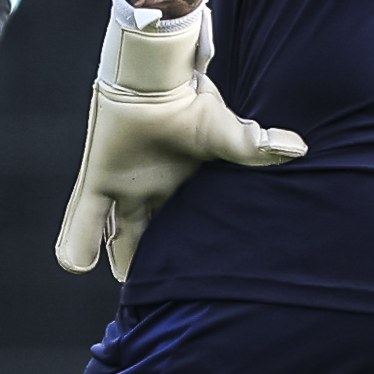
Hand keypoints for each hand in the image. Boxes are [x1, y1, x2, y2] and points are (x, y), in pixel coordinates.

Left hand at [52, 0, 302, 280]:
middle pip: (147, 238)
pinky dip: (78, 241)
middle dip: (150, 264)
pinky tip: (75, 265)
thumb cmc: (193, 103)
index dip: (181, 256)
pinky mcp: (98, 178)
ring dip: (115, 255)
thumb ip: (257, 147)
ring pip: (114, 233)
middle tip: (155, 295)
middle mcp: (151, 190)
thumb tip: (299, 147)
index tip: (189, 283)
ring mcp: (123, 186)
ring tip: (123, 288)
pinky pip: (84, 217)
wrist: (158, 78)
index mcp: (180, 187)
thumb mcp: (228, 135)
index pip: (180, 230)